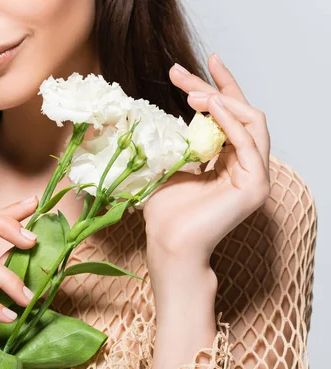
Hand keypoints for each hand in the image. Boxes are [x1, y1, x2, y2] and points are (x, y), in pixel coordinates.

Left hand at [143, 53, 270, 289]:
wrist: (168, 243)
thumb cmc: (166, 212)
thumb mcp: (172, 166)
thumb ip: (182, 141)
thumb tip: (172, 115)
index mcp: (230, 161)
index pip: (228, 117)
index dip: (213, 88)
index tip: (186, 70)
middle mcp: (248, 166)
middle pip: (240, 113)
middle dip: (211, 88)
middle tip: (178, 73)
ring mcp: (256, 176)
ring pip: (251, 122)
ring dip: (222, 101)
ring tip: (193, 93)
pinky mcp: (256, 186)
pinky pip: (249, 144)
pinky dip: (231, 121)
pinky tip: (211, 106)